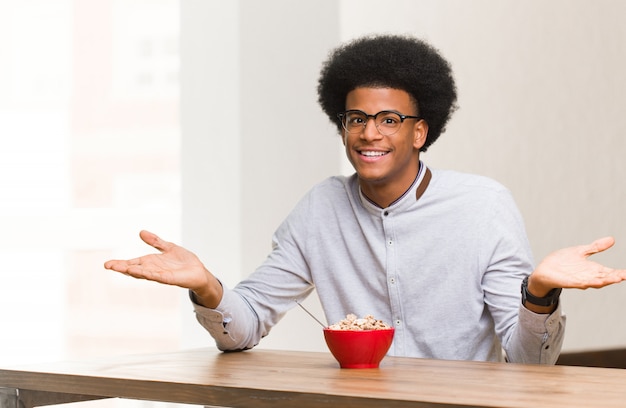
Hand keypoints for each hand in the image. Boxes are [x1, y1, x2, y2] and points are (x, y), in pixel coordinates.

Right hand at [104, 230, 222, 307]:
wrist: (199, 271)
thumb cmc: (184, 261)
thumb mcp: (168, 247)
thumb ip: (155, 241)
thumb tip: (141, 232)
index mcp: (151, 262)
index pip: (132, 263)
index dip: (120, 263)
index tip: (107, 264)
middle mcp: (153, 269)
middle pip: (134, 269)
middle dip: (121, 268)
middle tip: (108, 266)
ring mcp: (160, 275)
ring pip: (143, 273)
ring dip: (132, 271)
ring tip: (120, 268)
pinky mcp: (169, 278)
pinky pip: (156, 276)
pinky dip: (147, 274)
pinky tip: (139, 271)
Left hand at [529, 236, 625, 296]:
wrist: (544, 270)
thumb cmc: (562, 262)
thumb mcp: (581, 251)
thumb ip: (596, 247)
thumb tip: (612, 239)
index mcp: (592, 269)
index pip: (610, 272)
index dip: (620, 273)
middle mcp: (588, 276)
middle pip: (606, 278)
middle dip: (617, 277)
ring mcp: (579, 279)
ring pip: (596, 282)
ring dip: (606, 280)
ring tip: (617, 278)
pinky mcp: (569, 281)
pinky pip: (581, 283)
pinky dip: (589, 282)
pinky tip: (597, 281)